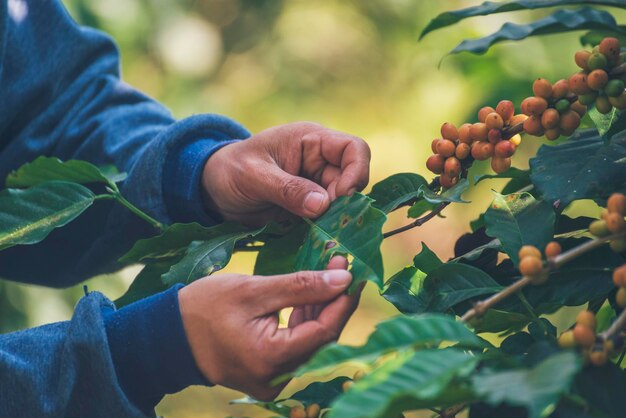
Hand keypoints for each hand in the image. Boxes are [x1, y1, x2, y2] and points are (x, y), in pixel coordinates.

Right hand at [178, 257, 360, 399]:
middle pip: (321, 337)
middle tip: (341, 264)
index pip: (324, 330)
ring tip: (327, 272)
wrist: (168, 335)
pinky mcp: (267, 373)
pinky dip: (303, 320)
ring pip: (311, 341)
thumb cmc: (204, 308)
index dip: (343, 300)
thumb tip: (343, 278)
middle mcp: (276, 377)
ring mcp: (272, 379)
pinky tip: (309, 295)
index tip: (354, 271)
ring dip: (320, 308)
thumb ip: (301, 285)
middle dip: (334, 300)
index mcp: (271, 358)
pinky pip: (296, 346)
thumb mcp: (253, 290)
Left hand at [202, 122, 370, 224]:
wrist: (212, 190)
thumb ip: (287, 188)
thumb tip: (323, 204)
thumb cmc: (229, 170)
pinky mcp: (309, 209)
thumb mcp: (253, 176)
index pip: (353, 149)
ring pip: (343, 204)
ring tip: (319, 235)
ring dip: (335, 221)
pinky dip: (325, 232)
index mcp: (311, 141)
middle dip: (343, 203)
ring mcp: (316, 187)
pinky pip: (328, 221)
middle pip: (352, 181)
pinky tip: (314, 241)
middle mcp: (320, 162)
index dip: (356, 171)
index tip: (341, 197)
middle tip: (324, 223)